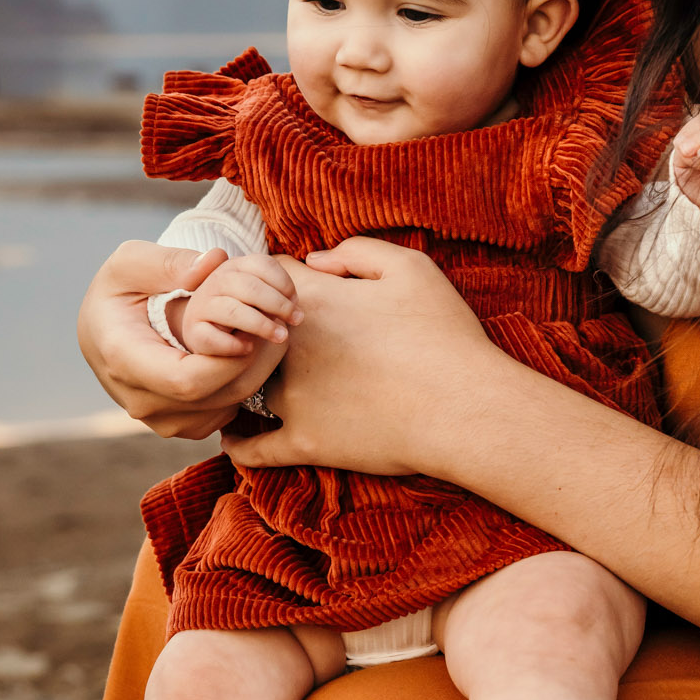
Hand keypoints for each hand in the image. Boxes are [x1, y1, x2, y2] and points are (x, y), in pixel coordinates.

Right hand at [77, 242, 294, 438]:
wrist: (103, 329)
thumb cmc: (117, 290)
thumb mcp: (130, 261)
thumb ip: (169, 261)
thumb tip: (212, 264)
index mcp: (124, 361)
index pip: (187, 381)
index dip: (228, 359)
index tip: (250, 330)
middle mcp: (141, 401)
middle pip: (214, 397)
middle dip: (253, 362)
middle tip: (277, 328)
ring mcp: (160, 420)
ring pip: (223, 410)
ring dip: (254, 374)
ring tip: (266, 336)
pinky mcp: (179, 425)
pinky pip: (222, 415)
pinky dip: (240, 386)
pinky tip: (247, 353)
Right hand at [174, 253, 298, 360]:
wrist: (206, 330)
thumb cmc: (243, 310)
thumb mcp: (258, 294)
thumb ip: (275, 292)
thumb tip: (293, 305)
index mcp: (234, 266)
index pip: (262, 264)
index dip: (285, 283)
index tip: (296, 301)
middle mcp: (215, 281)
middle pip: (250, 287)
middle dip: (279, 304)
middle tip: (297, 320)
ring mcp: (202, 305)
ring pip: (234, 311)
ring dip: (263, 325)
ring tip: (281, 337)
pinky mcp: (193, 331)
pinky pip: (213, 338)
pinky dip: (234, 345)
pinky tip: (249, 349)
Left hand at [225, 237, 493, 478]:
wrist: (465, 407)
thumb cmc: (444, 335)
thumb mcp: (412, 268)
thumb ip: (356, 252)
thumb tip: (315, 261)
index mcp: (313, 301)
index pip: (269, 276)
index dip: (281, 279)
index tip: (294, 291)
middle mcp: (289, 349)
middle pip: (252, 331)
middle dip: (261, 331)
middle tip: (281, 337)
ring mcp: (292, 399)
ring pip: (252, 386)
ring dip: (254, 382)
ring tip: (255, 385)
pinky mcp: (304, 443)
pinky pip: (256, 447)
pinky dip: (241, 443)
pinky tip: (235, 437)